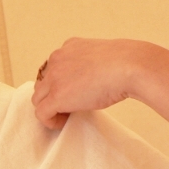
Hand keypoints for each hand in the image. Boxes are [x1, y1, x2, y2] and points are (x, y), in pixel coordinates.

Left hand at [32, 38, 161, 128]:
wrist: (130, 66)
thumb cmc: (127, 63)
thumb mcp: (105, 56)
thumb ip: (93, 64)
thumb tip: (97, 79)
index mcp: (69, 47)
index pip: (55, 67)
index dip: (61, 83)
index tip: (75, 93)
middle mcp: (58, 58)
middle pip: (43, 82)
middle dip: (54, 95)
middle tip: (71, 106)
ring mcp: (55, 77)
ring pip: (38, 97)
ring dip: (50, 107)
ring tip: (67, 115)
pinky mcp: (56, 96)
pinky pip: (41, 112)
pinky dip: (49, 120)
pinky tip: (63, 122)